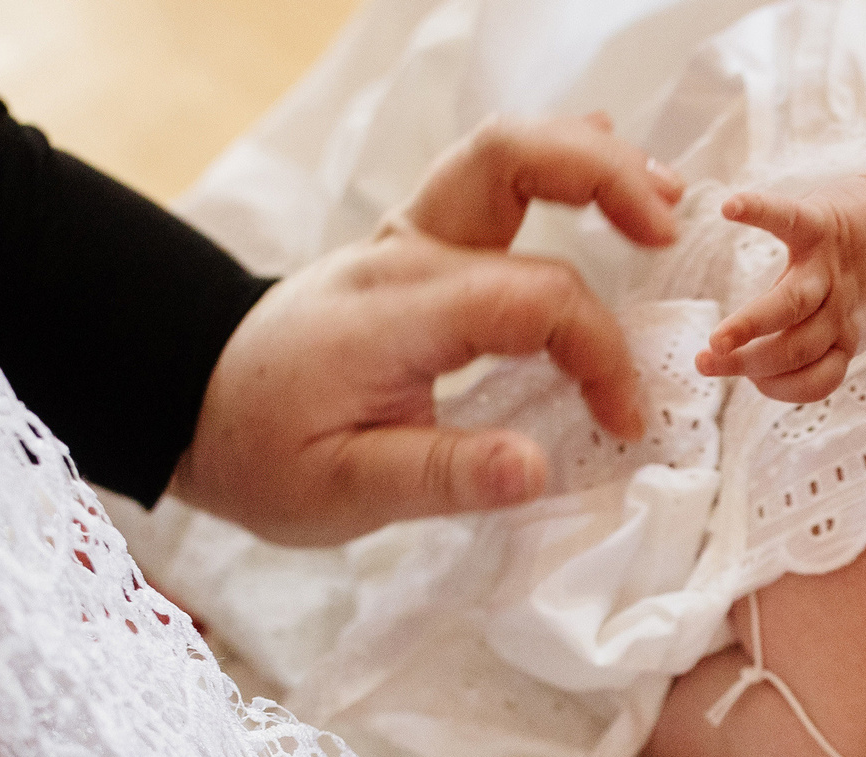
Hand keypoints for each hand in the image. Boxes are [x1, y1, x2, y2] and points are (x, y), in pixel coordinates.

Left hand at [170, 113, 682, 545]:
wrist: (193, 406)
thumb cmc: (265, 454)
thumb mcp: (342, 493)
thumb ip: (444, 477)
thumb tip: (539, 468)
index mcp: (397, 311)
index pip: (536, 299)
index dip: (602, 356)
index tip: (623, 423)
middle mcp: (405, 253)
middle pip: (512, 161)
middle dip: (605, 181)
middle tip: (673, 233)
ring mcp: (408, 237)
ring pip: (505, 153)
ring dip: (590, 162)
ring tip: (665, 199)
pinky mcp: (417, 245)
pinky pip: (494, 179)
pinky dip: (557, 168)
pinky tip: (606, 172)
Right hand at [699, 175, 865, 401]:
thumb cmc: (862, 275)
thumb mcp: (853, 318)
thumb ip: (814, 342)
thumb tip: (756, 373)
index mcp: (842, 333)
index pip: (816, 376)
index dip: (783, 387)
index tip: (748, 383)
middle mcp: (836, 305)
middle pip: (797, 344)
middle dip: (753, 360)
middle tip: (706, 364)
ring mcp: (828, 266)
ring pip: (792, 305)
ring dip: (748, 326)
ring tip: (713, 339)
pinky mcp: (822, 223)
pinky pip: (788, 217)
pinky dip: (758, 211)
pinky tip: (729, 209)